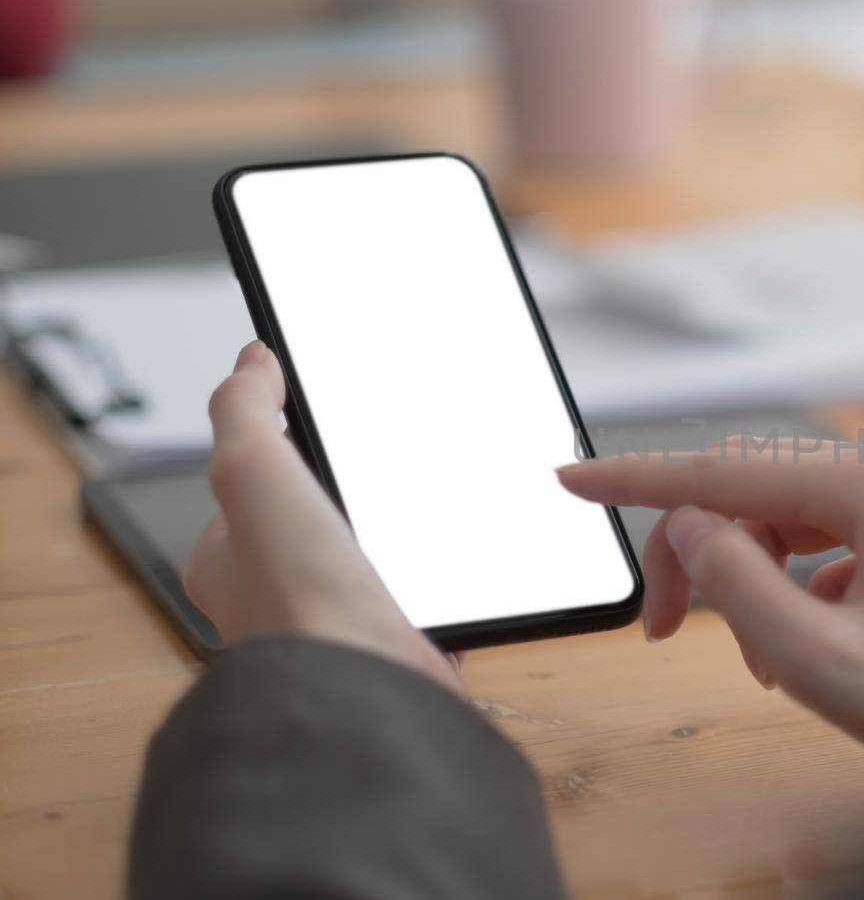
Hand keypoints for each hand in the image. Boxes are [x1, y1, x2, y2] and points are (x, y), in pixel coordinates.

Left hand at [184, 341, 458, 690]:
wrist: (365, 681)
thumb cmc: (298, 595)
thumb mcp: (251, 468)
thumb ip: (243, 407)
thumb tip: (251, 360)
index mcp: (228, 564)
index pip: (250, 491)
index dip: (284, 452)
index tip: (323, 426)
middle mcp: (278, 600)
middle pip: (319, 524)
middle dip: (352, 498)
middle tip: (386, 466)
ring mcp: (339, 626)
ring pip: (372, 565)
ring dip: (401, 544)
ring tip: (429, 511)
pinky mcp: (395, 647)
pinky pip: (422, 605)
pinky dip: (439, 588)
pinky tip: (456, 566)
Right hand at [557, 439, 863, 808]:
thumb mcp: (812, 656)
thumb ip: (732, 580)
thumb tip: (688, 526)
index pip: (725, 471)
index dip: (637, 480)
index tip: (570, 478)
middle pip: (751, 495)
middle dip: (696, 556)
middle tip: (657, 629)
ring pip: (783, 522)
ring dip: (748, 584)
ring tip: (758, 663)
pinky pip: (822, 545)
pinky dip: (791, 592)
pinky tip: (797, 649)